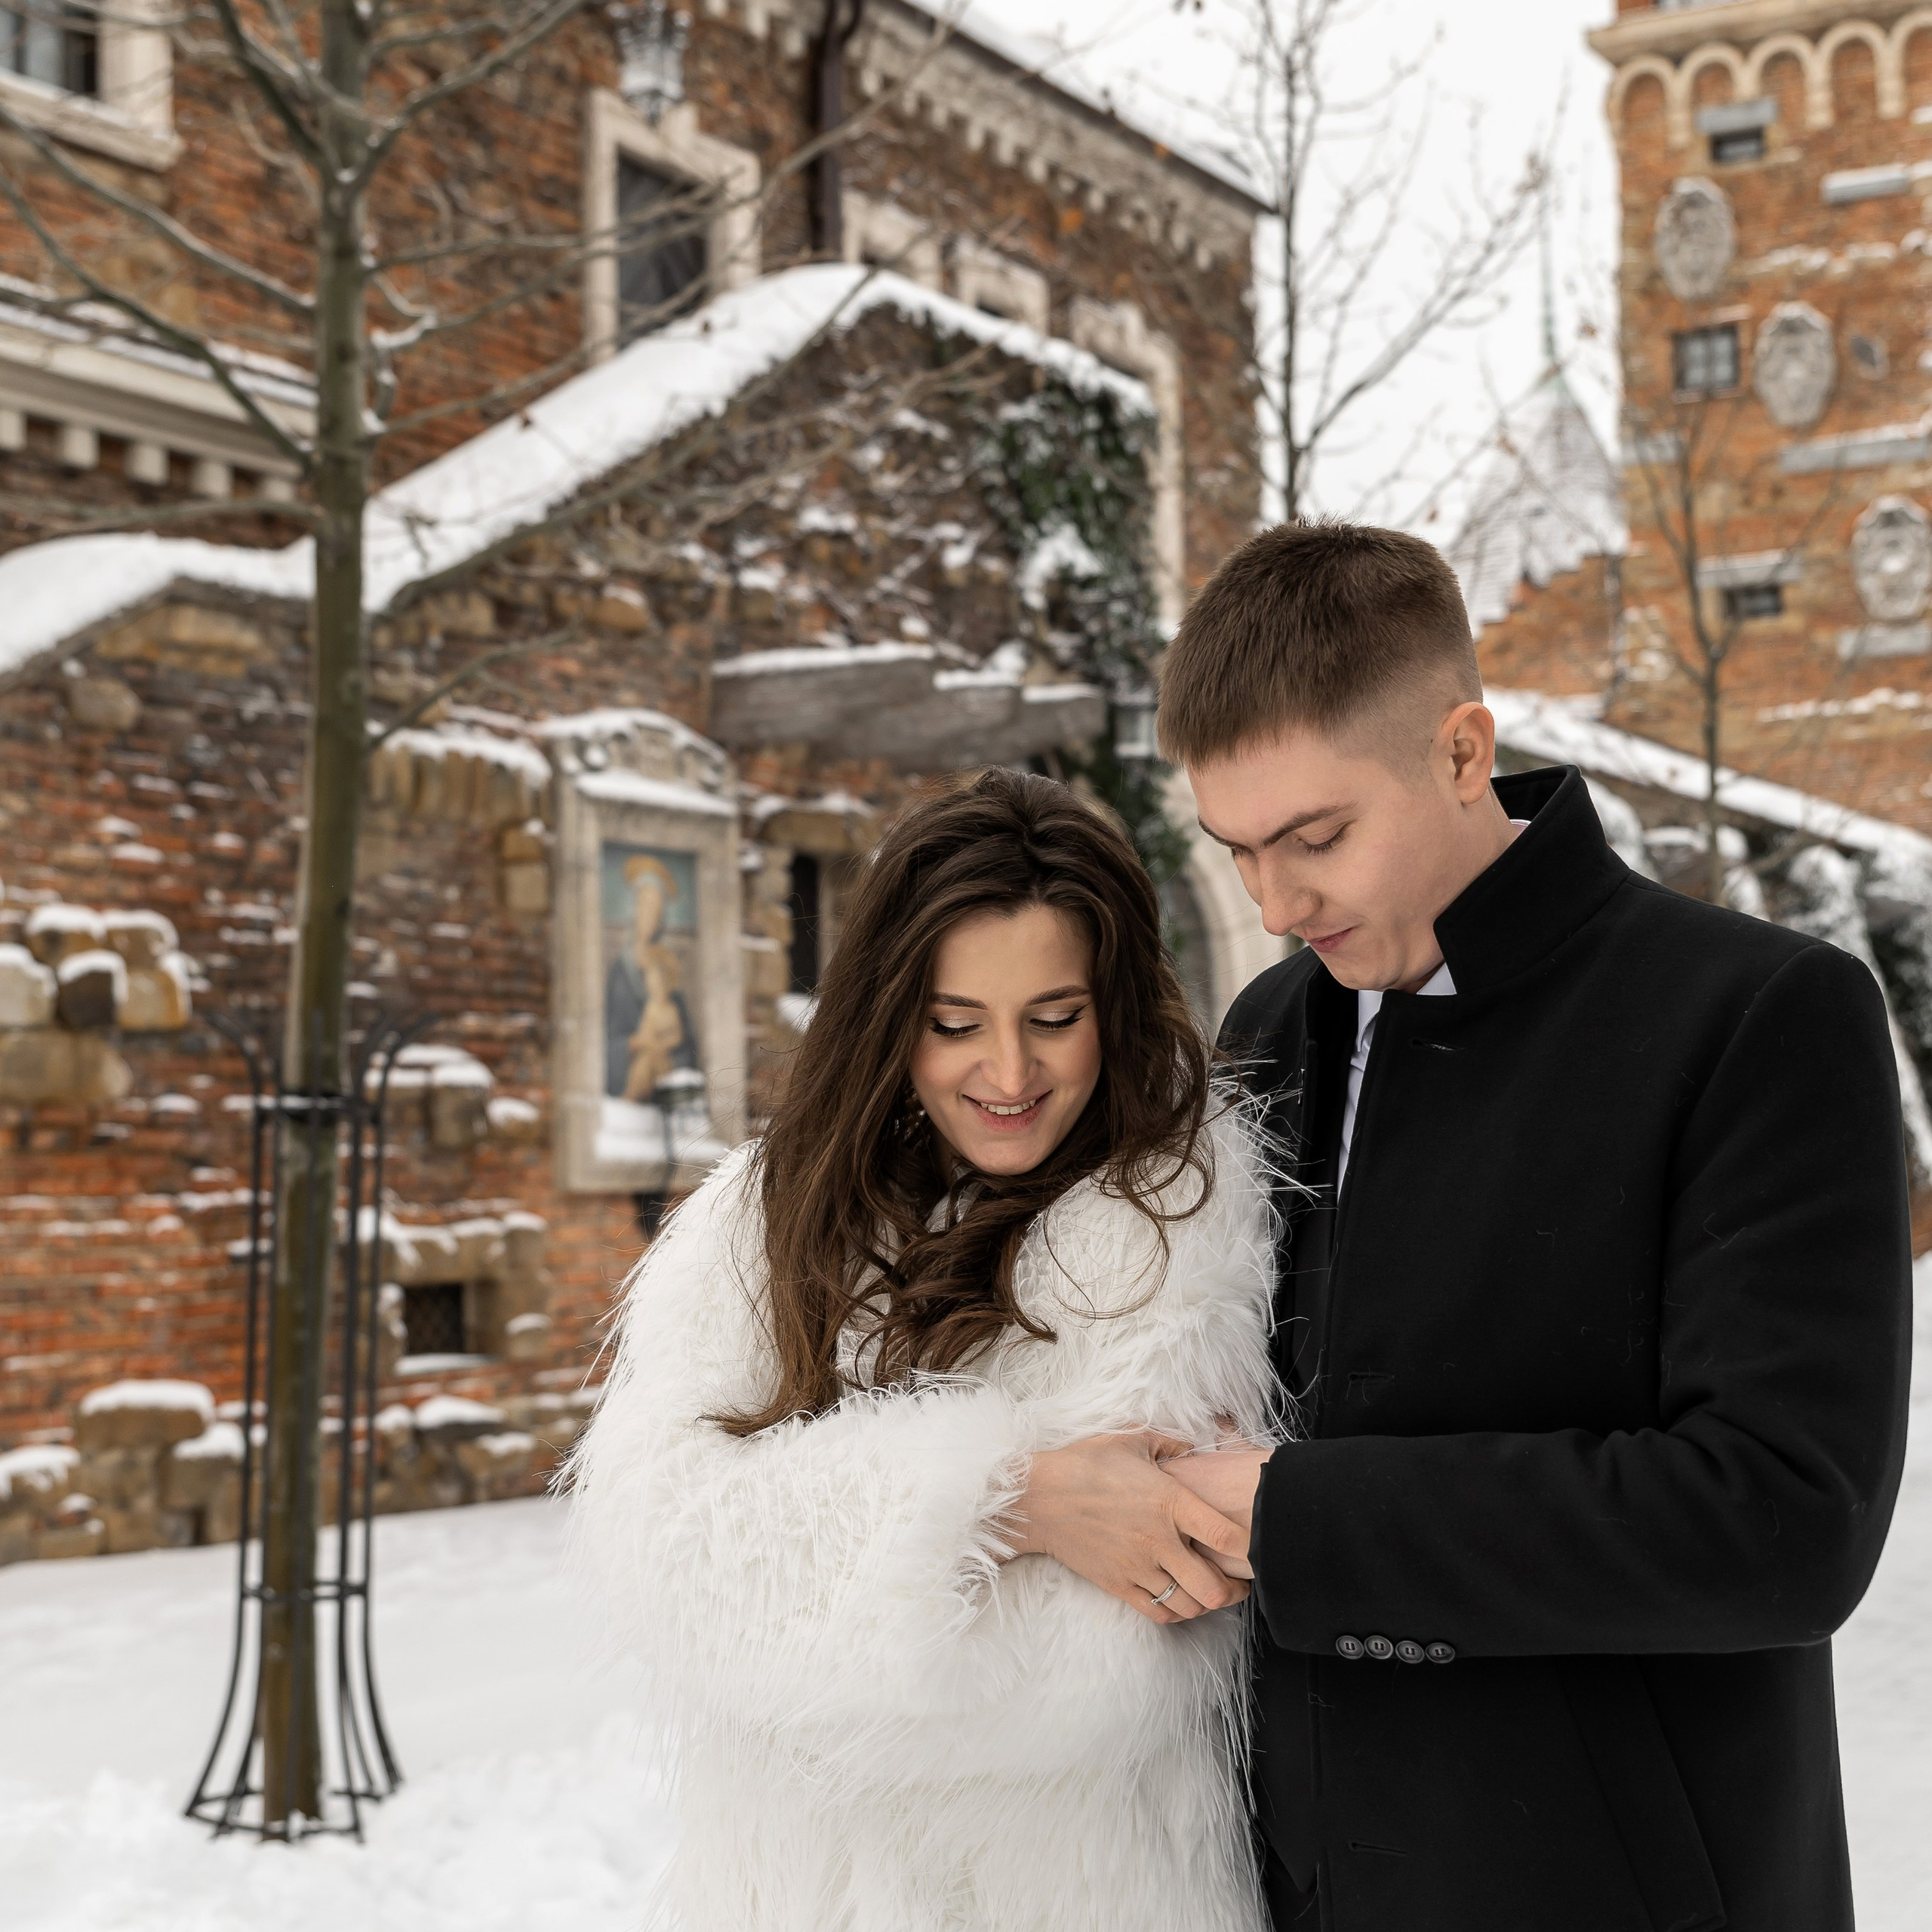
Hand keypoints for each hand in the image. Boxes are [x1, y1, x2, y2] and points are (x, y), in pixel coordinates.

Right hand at [1004, 1431, 1251, 1624]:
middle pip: (1213, 1588)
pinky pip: (1159, 1613)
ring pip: (1188, 1606)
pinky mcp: (1118, 1584)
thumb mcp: (1131, 1439)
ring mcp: (1138, 1566)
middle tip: (1239, 1584)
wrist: (1039, 1497)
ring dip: (1206, 1603)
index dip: (1249, 1547)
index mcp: (1170, 1501)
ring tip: (1211, 1592)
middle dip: (1234, 1592)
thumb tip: (1193, 1447)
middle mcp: (1159, 1539)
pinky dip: (1176, 1612)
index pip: (1225, 1535)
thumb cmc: (1085, 1463)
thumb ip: (1170, 1443)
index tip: (1258, 1547)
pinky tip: (1180, 1599)